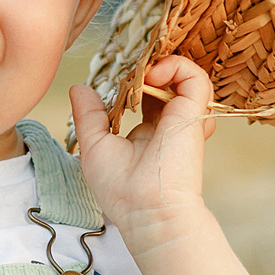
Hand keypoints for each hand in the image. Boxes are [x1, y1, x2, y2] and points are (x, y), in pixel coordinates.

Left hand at [69, 55, 215, 251]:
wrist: (148, 209)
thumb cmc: (120, 189)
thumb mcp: (94, 146)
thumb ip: (89, 116)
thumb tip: (79, 88)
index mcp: (147, 134)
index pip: (148, 98)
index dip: (135, 81)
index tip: (119, 79)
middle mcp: (169, 125)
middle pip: (167, 84)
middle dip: (149, 68)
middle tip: (132, 69)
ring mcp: (184, 118)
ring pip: (185, 77)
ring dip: (162, 65)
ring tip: (143, 72)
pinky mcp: (194, 113)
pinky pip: (195, 77)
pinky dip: (176, 66)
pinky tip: (153, 75)